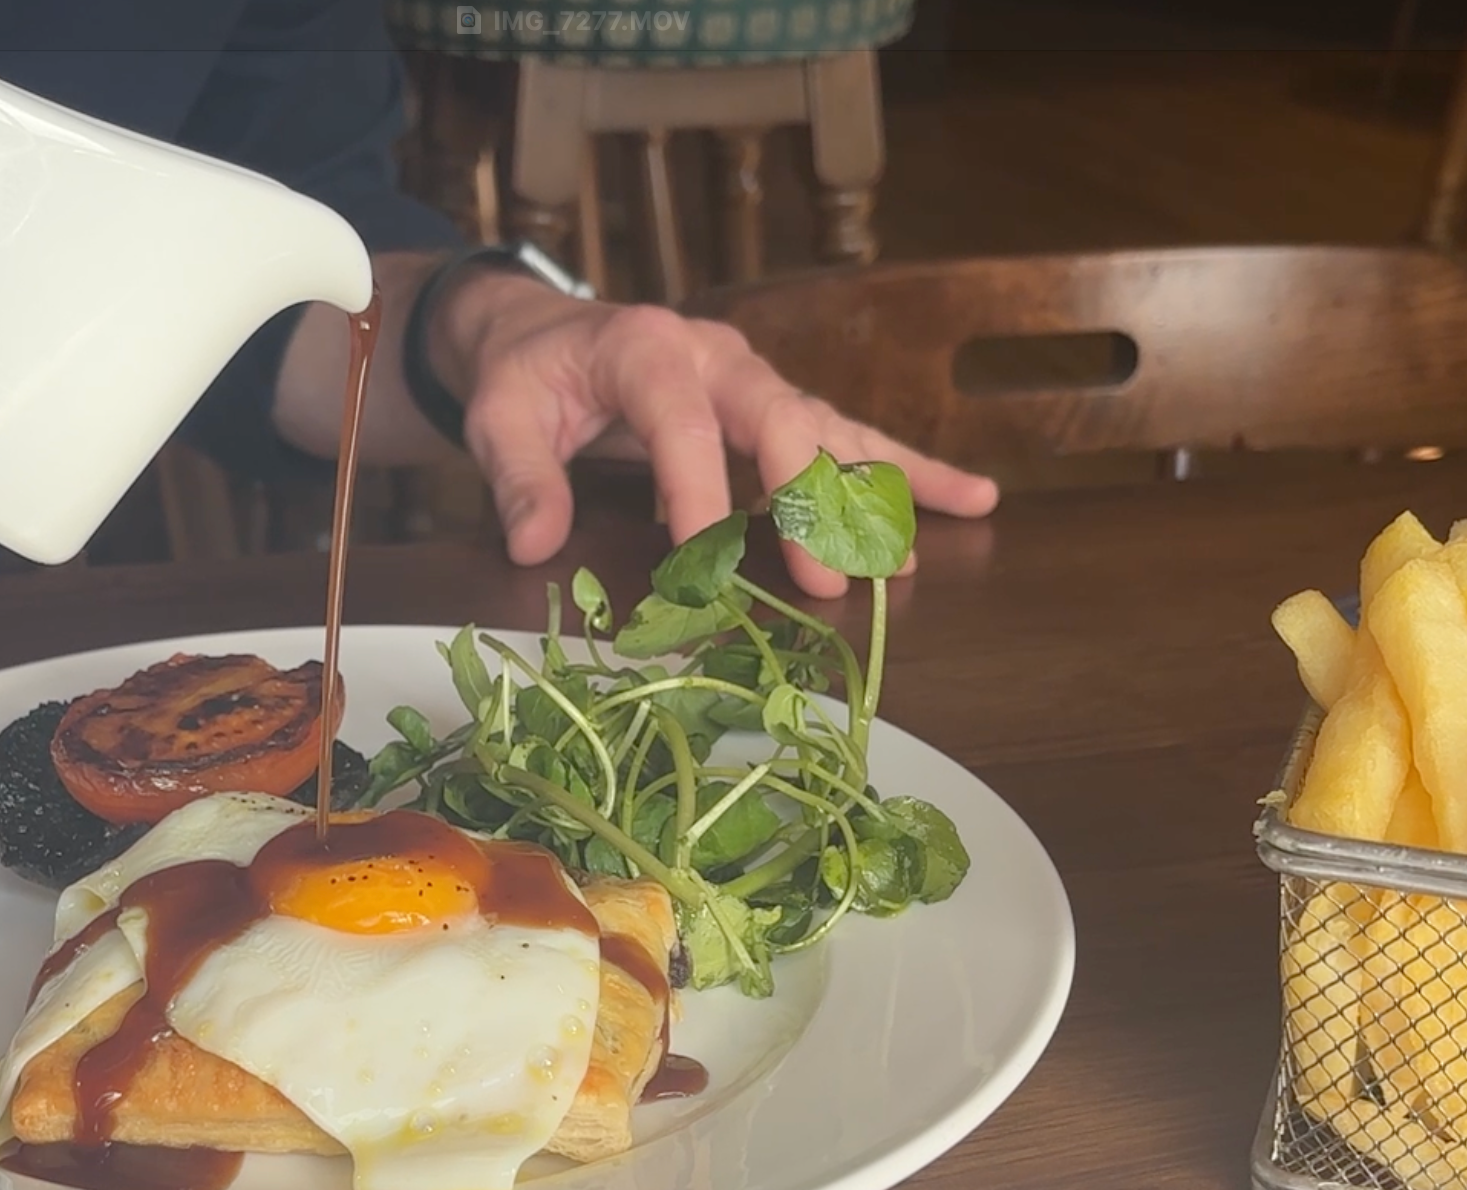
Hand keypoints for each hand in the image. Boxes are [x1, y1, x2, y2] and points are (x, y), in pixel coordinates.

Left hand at [436, 271, 998, 597]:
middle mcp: (716, 355)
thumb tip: (536, 545)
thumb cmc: (526, 375)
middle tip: (827, 582)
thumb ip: (516, 476)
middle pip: (781, 419)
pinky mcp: (774, 404)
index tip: (700, 571)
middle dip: (808, 502)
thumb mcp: (499, 415)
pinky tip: (967, 500)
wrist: (546, 331)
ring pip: (832, 429)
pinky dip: (904, 472)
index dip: (695, 497)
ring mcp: (754, 378)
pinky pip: (846, 438)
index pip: (681, 425)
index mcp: (645, 350)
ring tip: (935, 538)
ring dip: (883, 488)